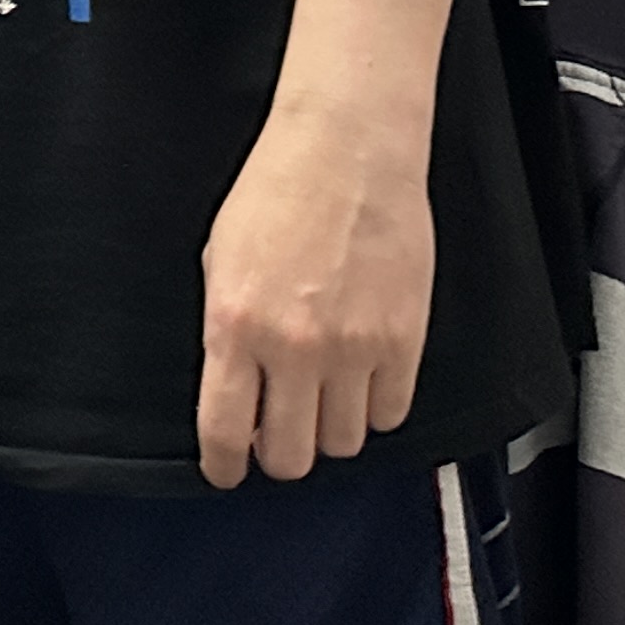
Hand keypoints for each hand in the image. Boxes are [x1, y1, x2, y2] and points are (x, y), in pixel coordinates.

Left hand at [194, 100, 435, 486]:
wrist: (346, 153)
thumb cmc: (274, 193)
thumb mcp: (220, 261)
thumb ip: (225, 333)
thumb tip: (234, 391)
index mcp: (234, 326)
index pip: (225, 431)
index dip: (224, 465)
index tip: (226, 472)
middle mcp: (293, 348)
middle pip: (291, 456)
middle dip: (278, 455)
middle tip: (277, 436)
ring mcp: (354, 349)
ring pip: (344, 443)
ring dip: (329, 431)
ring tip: (322, 399)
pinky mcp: (404, 342)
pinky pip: (391, 413)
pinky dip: (375, 408)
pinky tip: (362, 382)